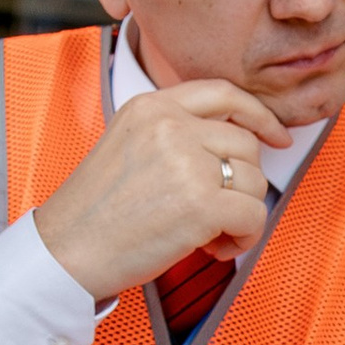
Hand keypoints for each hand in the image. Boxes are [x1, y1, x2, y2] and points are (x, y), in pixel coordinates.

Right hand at [33, 78, 280, 302]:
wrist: (67, 250)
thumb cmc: (97, 211)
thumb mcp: (128, 144)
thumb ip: (174, 133)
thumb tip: (237, 144)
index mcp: (152, 106)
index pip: (224, 94)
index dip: (259, 115)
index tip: (278, 136)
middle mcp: (170, 126)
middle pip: (246, 146)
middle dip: (241, 184)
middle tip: (216, 213)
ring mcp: (186, 162)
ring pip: (254, 182)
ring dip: (242, 215)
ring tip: (210, 235)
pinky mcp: (201, 203)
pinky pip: (254, 216)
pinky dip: (245, 238)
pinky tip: (215, 249)